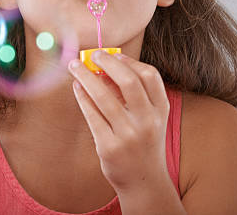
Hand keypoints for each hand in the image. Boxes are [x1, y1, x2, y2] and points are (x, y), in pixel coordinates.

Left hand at [67, 51, 170, 192]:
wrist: (144, 182)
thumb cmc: (144, 142)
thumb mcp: (151, 119)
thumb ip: (136, 95)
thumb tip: (106, 67)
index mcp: (161, 110)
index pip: (150, 76)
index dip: (131, 62)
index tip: (115, 55)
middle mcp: (148, 122)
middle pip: (129, 82)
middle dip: (108, 63)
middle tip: (93, 55)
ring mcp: (128, 136)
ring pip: (104, 97)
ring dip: (86, 77)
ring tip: (75, 67)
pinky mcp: (109, 147)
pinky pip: (92, 115)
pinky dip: (82, 97)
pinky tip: (76, 87)